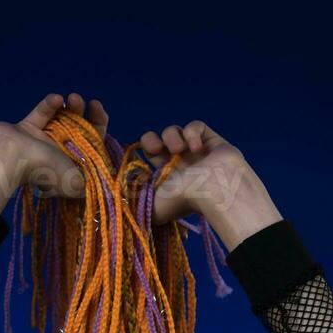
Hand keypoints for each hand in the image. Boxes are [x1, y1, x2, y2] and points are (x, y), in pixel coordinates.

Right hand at [0, 92, 109, 213]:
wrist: (7, 159)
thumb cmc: (43, 171)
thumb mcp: (78, 182)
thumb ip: (95, 181)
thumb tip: (112, 187)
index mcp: (73, 166)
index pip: (93, 144)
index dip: (100, 125)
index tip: (99, 110)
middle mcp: (60, 154)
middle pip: (79, 128)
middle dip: (85, 113)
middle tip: (84, 102)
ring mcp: (42, 141)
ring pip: (62, 118)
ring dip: (70, 107)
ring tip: (71, 98)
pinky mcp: (26, 129)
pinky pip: (42, 113)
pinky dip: (49, 104)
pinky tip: (56, 98)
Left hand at [140, 121, 281, 246]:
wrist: (215, 190)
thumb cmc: (184, 200)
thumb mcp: (152, 205)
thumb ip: (134, 200)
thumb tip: (117, 195)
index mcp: (165, 178)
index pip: (148, 157)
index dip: (142, 151)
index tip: (141, 153)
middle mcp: (179, 164)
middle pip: (157, 140)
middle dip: (152, 140)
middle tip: (156, 148)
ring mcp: (194, 152)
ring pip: (174, 131)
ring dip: (172, 137)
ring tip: (180, 150)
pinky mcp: (209, 140)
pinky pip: (196, 126)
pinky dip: (192, 133)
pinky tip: (196, 147)